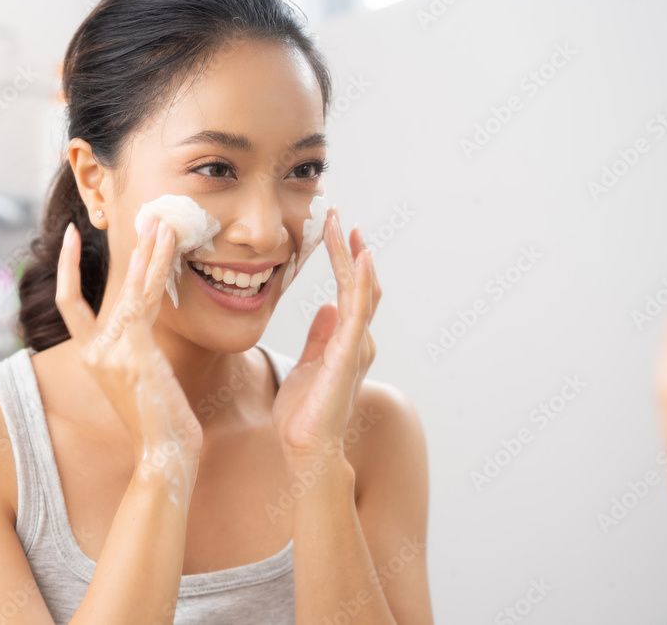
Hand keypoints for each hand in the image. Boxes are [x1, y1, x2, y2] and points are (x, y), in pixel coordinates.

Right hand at [55, 214, 203, 481]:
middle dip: (120, 252)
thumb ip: (133, 353)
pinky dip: (156, 269)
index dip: (65, 269)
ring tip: (160, 221)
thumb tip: (144, 329)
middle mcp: (94, 350)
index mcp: (92, 357)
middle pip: (99, 286)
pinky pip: (145, 298)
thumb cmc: (159, 421)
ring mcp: (111, 349)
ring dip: (146, 252)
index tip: (70, 238)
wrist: (163, 453)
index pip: (69, 305)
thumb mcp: (139, 382)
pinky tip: (166, 246)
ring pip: (127, 288)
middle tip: (136, 217)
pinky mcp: (134, 349)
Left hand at [271, 207, 381, 463]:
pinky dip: (362, 284)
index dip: (346, 260)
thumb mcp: (307, 366)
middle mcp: (356, 341)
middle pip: (360, 286)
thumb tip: (325, 307)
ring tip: (346, 226)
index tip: (336, 230)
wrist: (304, 450)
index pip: (350, 291)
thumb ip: (319, 337)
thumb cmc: (304, 415)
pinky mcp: (347, 356)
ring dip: (354, 257)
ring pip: (360, 292)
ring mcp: (355, 347)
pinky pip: (357, 313)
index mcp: (345, 341)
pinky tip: (362, 259)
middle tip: (339, 216)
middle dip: (351, 250)